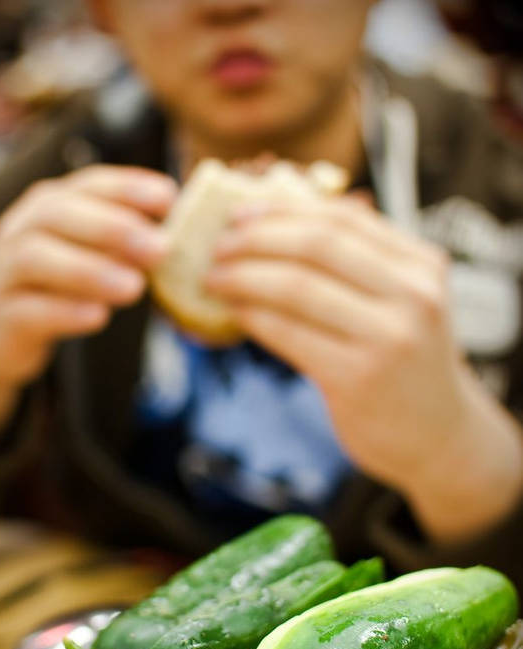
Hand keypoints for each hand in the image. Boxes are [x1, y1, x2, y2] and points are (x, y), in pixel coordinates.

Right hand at [0, 165, 176, 443]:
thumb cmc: (56, 286)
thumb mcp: (86, 254)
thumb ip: (124, 242)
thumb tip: (184, 235)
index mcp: (49, 206)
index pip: (88, 185)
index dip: (128, 187)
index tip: (169, 197)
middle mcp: (21, 230)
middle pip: (58, 215)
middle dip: (113, 228)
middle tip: (160, 248)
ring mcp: (4, 273)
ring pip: (37, 260)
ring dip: (89, 270)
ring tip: (134, 288)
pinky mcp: (1, 316)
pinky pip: (28, 310)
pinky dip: (64, 312)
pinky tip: (98, 317)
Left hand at [205, 196, 522, 541]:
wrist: (439, 437)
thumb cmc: (404, 364)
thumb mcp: (402, 304)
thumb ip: (358, 265)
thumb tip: (275, 223)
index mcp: (422, 265)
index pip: (343, 217)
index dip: (282, 209)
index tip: (239, 213)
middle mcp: (413, 295)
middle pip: (317, 245)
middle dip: (256, 239)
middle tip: (217, 246)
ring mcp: (388, 337)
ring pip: (297, 287)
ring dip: (243, 277)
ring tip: (213, 279)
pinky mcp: (358, 378)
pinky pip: (290, 334)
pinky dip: (253, 317)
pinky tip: (233, 313)